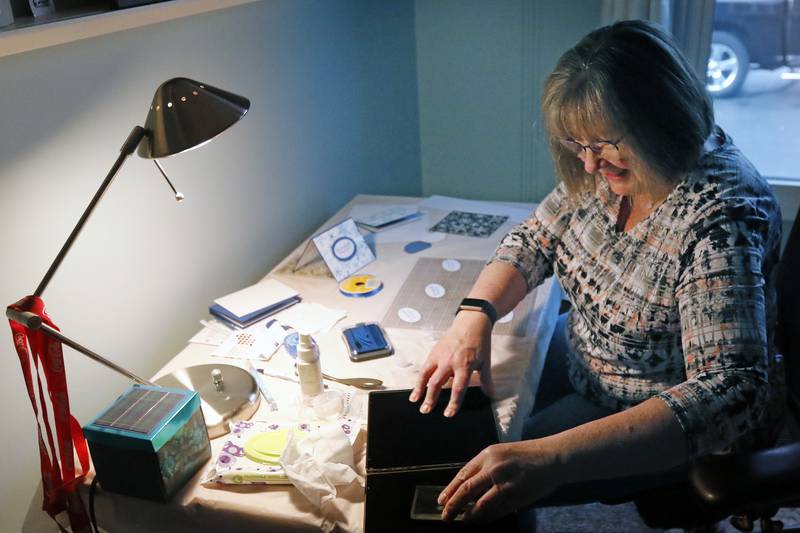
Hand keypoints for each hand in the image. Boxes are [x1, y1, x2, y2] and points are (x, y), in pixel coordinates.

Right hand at [409, 310, 493, 416]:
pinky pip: (425, 367)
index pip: (458, 389)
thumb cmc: (479, 342)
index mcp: (464, 366)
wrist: (471, 323)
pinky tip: (417, 387)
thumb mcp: (485, 362)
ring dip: (420, 389)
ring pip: (426, 375)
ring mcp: (440, 356)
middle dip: (431, 399)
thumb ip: (486, 380)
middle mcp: (449, 362)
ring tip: (415, 401)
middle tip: (426, 411)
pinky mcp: (434, 351)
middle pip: (437, 383)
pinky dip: (420, 378)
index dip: (453, 403)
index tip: (448, 414)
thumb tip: (490, 394)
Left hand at [438, 440, 559, 522]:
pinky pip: (496, 511)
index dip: (450, 490)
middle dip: (453, 506)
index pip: (462, 475)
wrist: (553, 457)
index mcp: (488, 455)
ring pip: (480, 505)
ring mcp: (506, 484)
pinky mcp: (517, 497)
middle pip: (467, 491)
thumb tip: (467, 485)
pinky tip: (480, 521)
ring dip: (469, 516)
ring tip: (462, 521)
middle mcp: (494, 469)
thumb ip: (485, 466)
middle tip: (445, 515)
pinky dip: (486, 518)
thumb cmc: (527, 454)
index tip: (441, 501)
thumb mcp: (501, 452)